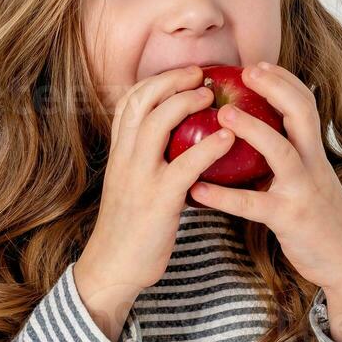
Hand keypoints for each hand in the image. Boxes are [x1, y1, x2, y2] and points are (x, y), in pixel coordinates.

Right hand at [75, 65, 238, 325]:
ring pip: (158, 122)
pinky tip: (228, 139)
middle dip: (173, 80)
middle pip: (143, 101)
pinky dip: (208, 147)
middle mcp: (124, 158)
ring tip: (213, 95)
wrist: (113, 268)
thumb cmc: (129, 228)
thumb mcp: (129, 184)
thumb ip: (144, 159)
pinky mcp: (158, 200)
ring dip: (188, 102)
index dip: (156, 81)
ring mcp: (139, 177)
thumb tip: (173, 139)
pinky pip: (185, 165)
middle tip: (203, 74)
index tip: (183, 73)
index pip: (130, 101)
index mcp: (118, 152)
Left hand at [187, 62, 341, 296]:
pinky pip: (253, 204)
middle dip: (276, 87)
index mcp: (314, 154)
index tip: (259, 64)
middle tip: (246, 70)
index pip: (305, 105)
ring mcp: (302, 190)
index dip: (284, 81)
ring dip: (253, 128)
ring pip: (281, 151)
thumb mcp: (310, 182)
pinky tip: (197, 190)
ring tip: (223, 113)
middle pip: (301, 114)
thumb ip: (290, 159)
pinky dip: (224, 196)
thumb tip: (257, 138)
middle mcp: (312, 165)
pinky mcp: (289, 219)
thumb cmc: (320, 220)